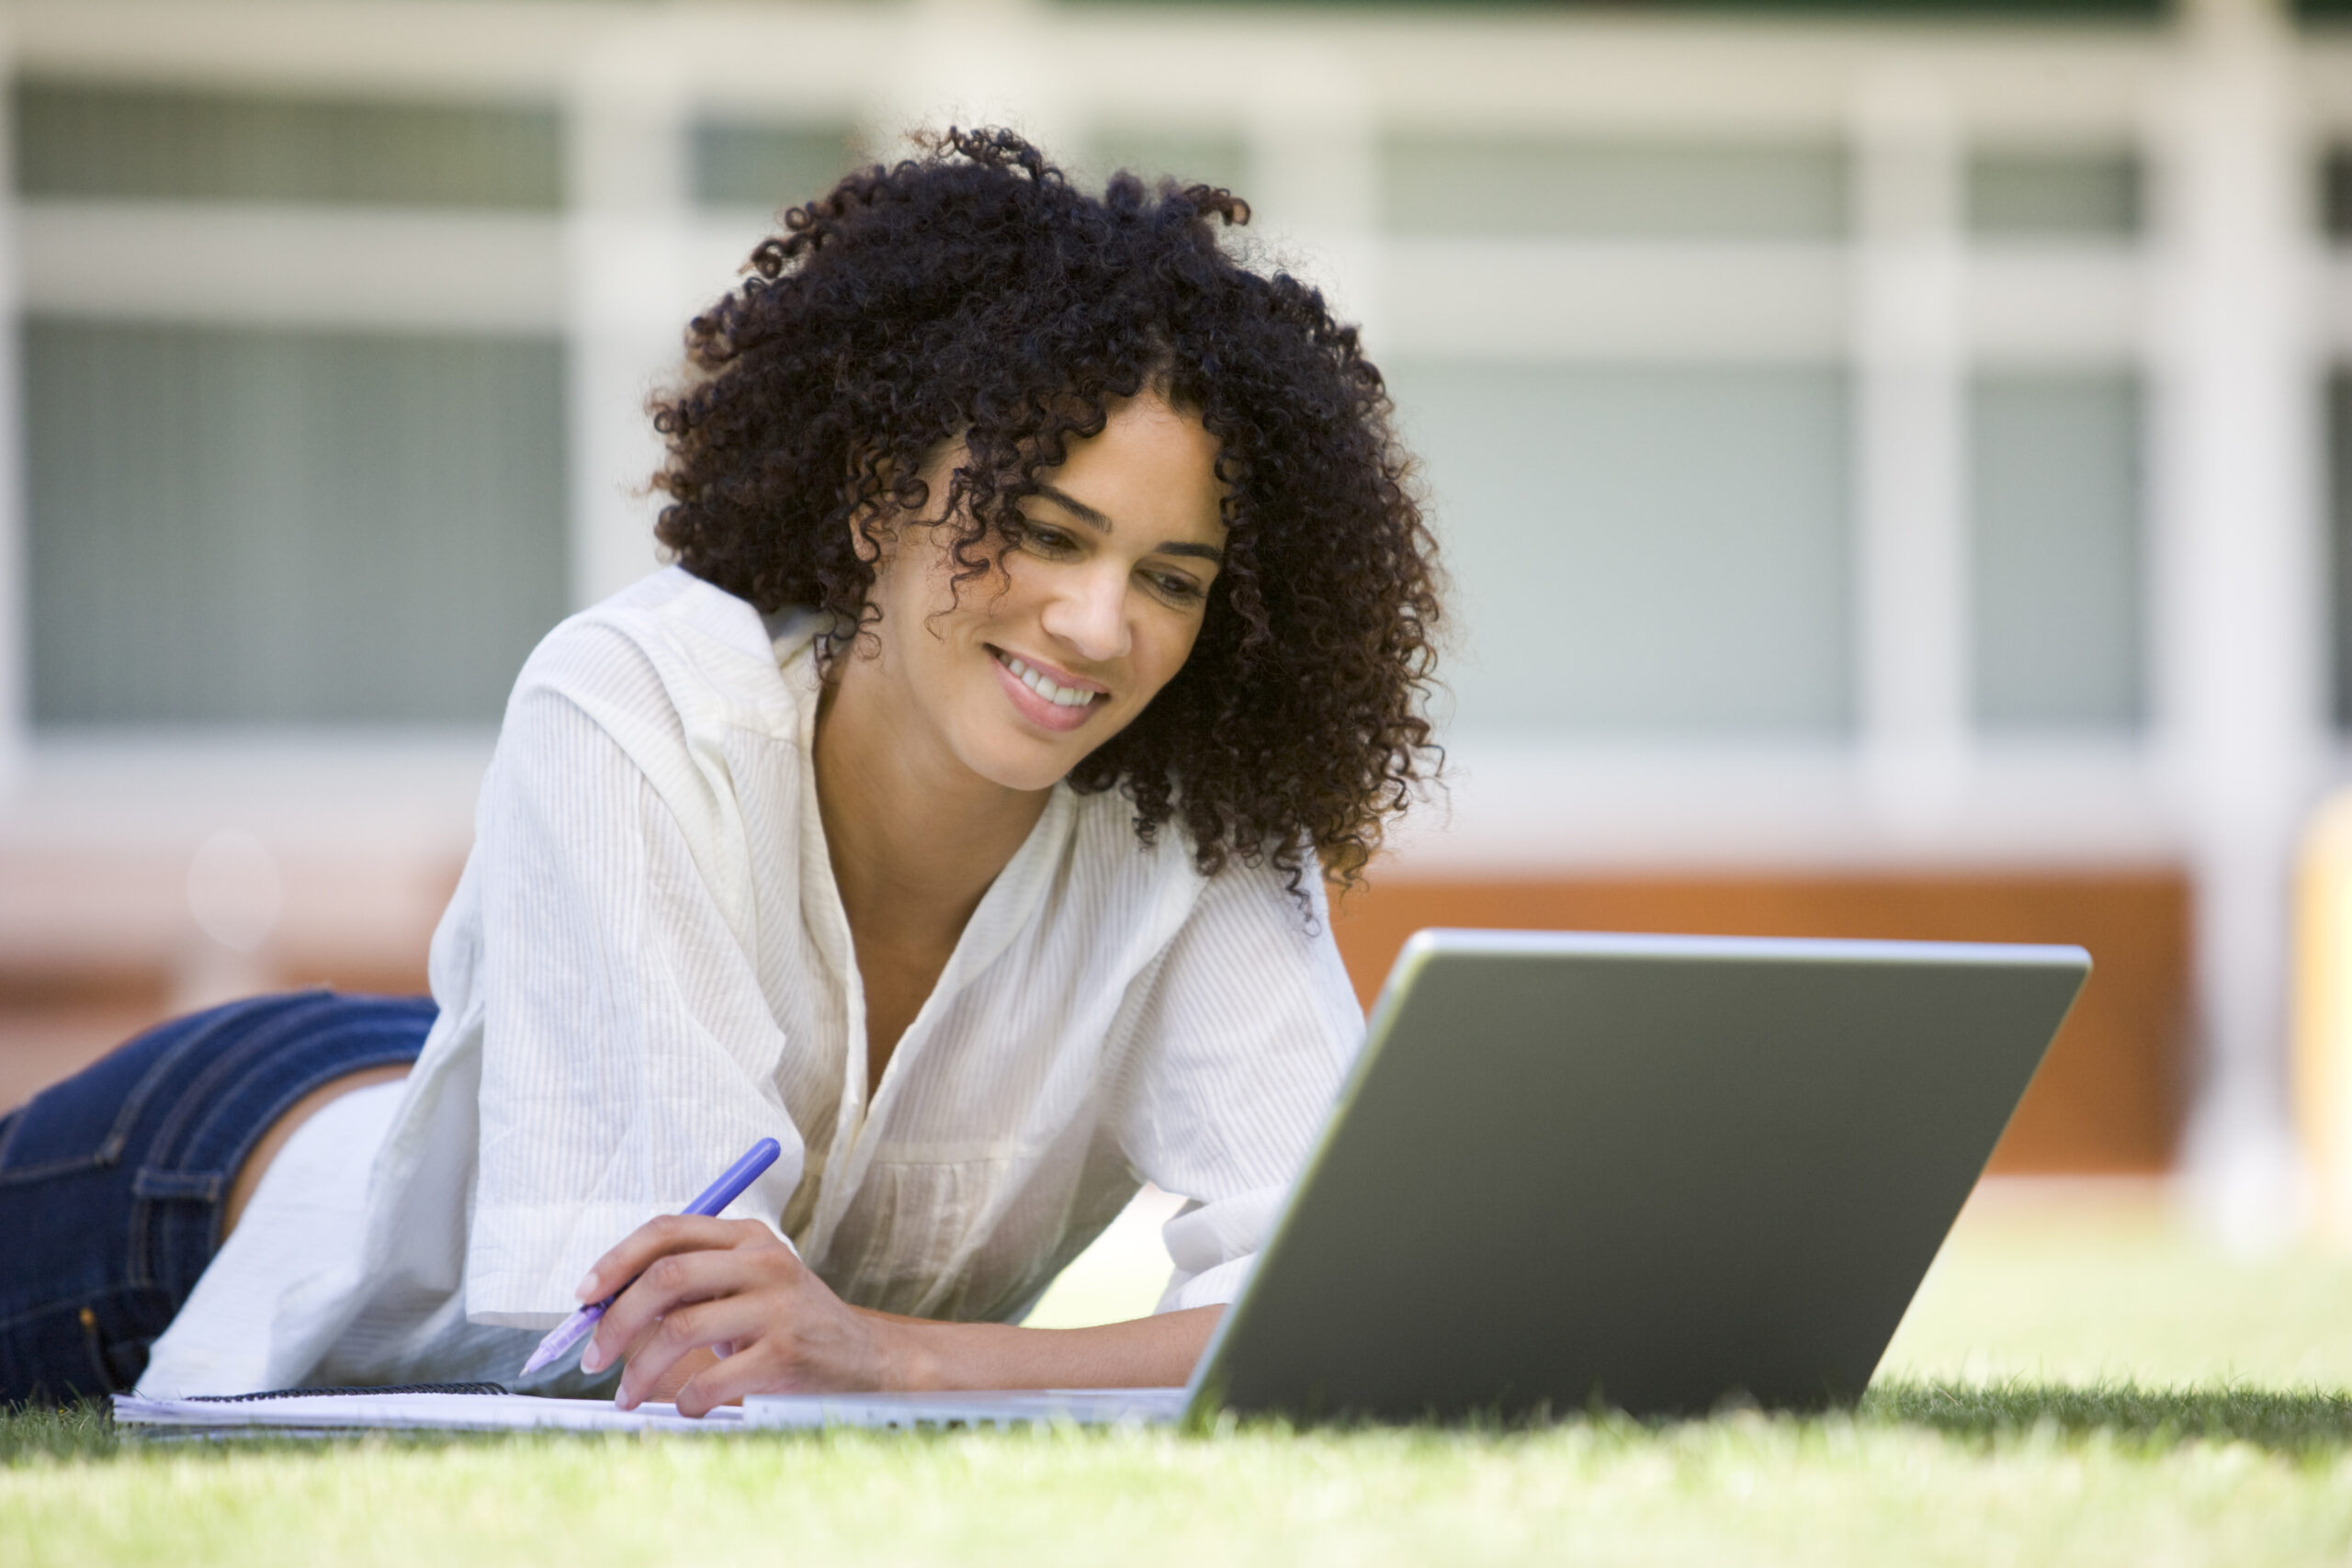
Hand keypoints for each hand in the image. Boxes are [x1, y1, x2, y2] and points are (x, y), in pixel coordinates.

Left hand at [575, 1214, 906, 1416]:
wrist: (864, 1360)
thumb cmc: (786, 1324)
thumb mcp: (745, 1286)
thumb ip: (688, 1285)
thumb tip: (602, 1306)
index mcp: (747, 1237)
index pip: (667, 1230)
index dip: (616, 1260)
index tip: (583, 1297)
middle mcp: (764, 1262)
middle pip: (666, 1277)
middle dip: (615, 1321)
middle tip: (592, 1358)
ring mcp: (778, 1307)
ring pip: (680, 1329)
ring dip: (639, 1369)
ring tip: (627, 1394)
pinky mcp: (786, 1355)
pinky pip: (711, 1380)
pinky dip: (684, 1399)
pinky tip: (686, 1406)